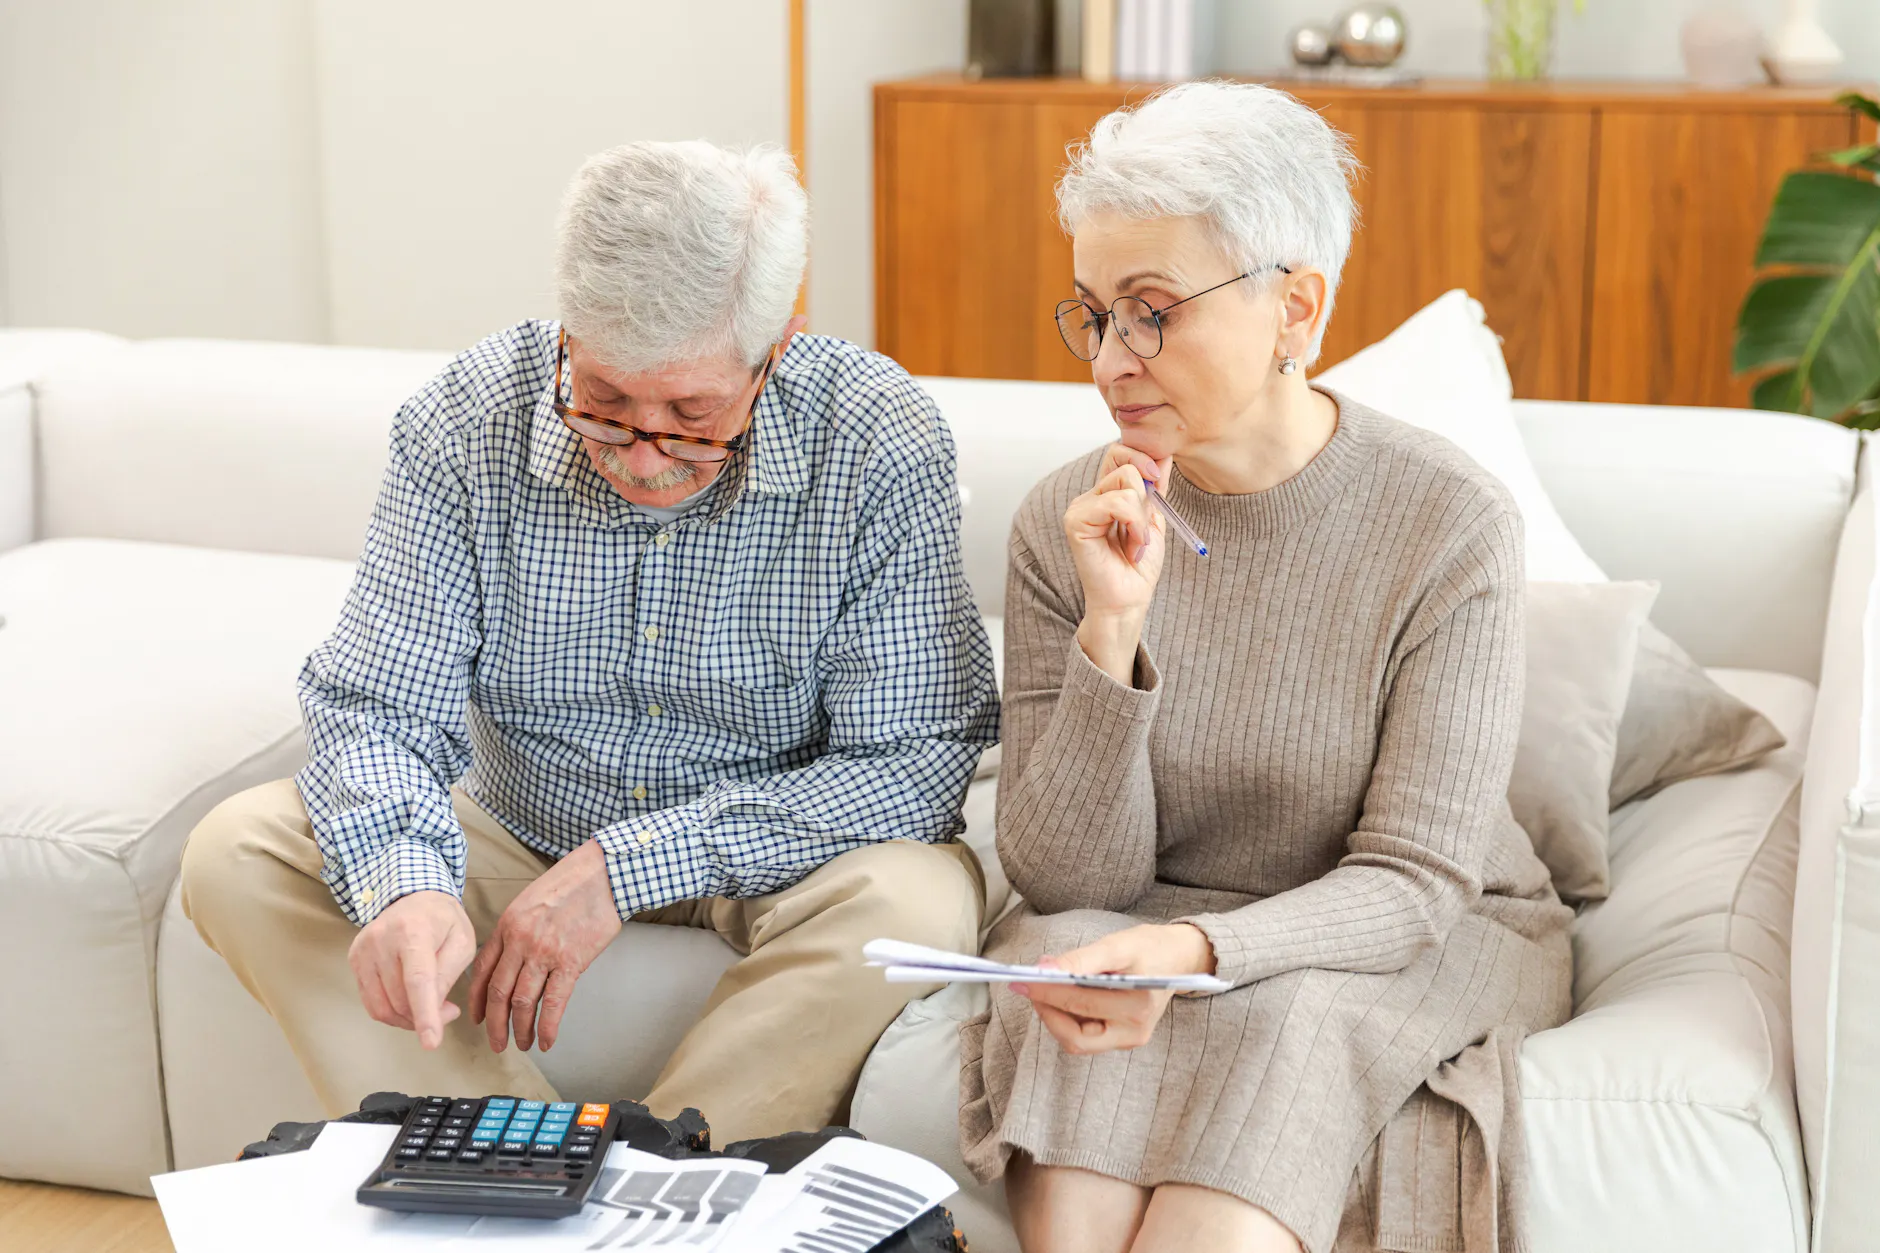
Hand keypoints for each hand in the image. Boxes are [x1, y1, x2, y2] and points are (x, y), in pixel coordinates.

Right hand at [348, 889, 477, 1050]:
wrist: (413, 896)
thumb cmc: (443, 920)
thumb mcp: (462, 942)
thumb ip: (448, 976)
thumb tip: (434, 1010)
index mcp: (414, 931)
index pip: (417, 981)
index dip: (425, 1015)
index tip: (431, 1043)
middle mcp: (381, 940)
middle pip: (401, 1000)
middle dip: (427, 1017)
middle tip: (449, 1010)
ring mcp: (363, 950)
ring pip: (383, 1008)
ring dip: (409, 1019)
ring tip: (431, 1007)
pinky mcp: (354, 960)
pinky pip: (372, 1003)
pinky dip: (393, 1012)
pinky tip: (410, 1002)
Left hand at [468, 840, 621, 1052]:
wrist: (602, 875)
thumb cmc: (571, 884)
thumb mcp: (531, 901)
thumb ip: (518, 930)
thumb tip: (515, 960)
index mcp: (507, 925)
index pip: (483, 970)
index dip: (478, 999)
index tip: (478, 1018)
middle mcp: (520, 941)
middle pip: (499, 992)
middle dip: (495, 1024)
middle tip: (497, 1043)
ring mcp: (544, 952)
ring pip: (522, 1001)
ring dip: (520, 1029)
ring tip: (522, 1044)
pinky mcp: (570, 961)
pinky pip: (553, 1002)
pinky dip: (547, 1026)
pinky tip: (546, 1040)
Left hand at [1012, 923, 1215, 1055]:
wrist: (1178, 958)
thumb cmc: (1150, 948)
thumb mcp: (1117, 945)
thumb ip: (1081, 959)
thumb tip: (1044, 969)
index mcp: (1138, 1007)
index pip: (1080, 1005)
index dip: (1047, 993)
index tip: (1023, 979)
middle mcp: (1135, 1032)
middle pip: (1075, 1035)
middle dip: (1047, 1009)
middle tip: (1028, 984)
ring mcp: (1128, 1040)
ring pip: (1077, 1041)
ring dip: (1054, 1016)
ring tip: (1044, 985)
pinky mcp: (1122, 1039)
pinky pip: (1085, 1036)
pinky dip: (1067, 1017)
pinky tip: (1061, 994)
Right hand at [1065, 445, 1172, 682]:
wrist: (1129, 599)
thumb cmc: (1138, 566)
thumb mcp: (1154, 518)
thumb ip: (1156, 486)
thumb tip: (1164, 454)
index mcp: (1106, 493)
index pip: (1120, 452)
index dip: (1144, 457)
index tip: (1159, 481)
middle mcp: (1090, 496)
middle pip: (1125, 461)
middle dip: (1147, 491)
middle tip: (1145, 524)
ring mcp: (1080, 507)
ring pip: (1127, 483)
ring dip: (1143, 517)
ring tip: (1136, 543)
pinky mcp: (1076, 522)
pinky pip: (1117, 503)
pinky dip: (1135, 525)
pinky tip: (1131, 547)